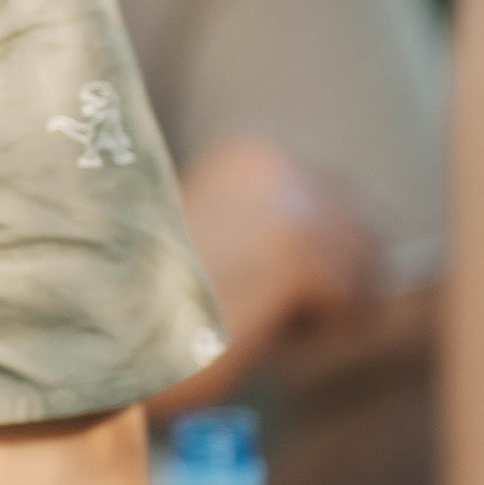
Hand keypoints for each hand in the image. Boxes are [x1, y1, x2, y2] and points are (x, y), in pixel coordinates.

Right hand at [159, 137, 380, 402]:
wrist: (111, 329)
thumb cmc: (159, 298)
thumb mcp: (225, 236)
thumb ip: (279, 223)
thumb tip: (372, 246)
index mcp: (254, 152)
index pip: (343, 196)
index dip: (330, 252)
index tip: (290, 287)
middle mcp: (276, 164)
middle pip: (365, 229)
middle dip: (339, 277)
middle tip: (290, 314)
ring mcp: (289, 207)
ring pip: (361, 268)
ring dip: (329, 305)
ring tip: (270, 320)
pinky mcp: (297, 256)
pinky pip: (348, 302)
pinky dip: (319, 328)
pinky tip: (268, 332)